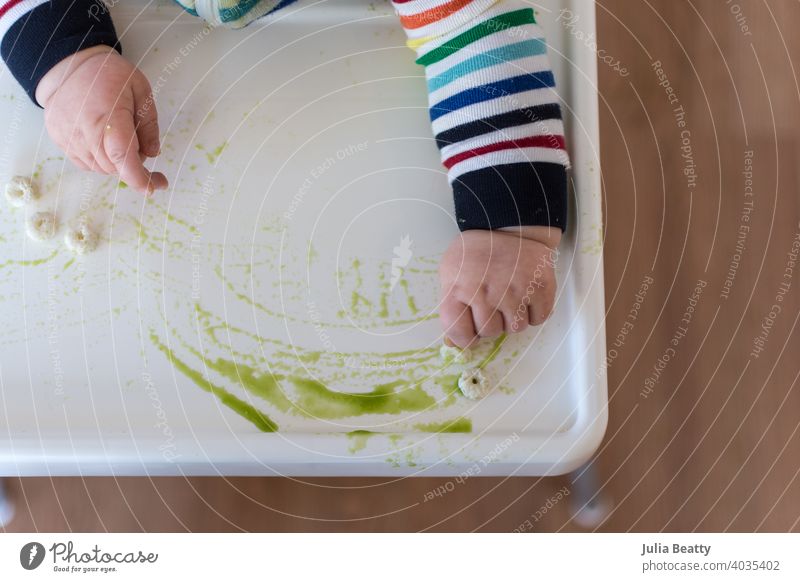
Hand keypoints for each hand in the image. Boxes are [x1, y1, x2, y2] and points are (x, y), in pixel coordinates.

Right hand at [36, 45, 167, 194]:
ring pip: (100, 168)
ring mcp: (68, 136)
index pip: (122, 156)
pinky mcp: (59, 140)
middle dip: (133, 169)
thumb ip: (149, 124)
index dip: (138, 177)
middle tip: (147, 159)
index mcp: (108, 115)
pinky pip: (85, 163)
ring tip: (123, 141)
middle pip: (113, 167)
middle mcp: (84, 130)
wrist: (68, 66)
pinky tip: (105, 142)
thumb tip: (152, 154)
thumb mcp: (141, 91)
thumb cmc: (110, 75)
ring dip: (116, 164)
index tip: (152, 188)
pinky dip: (100, 160)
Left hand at [439, 226, 560, 348]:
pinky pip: (538, 319)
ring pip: (515, 328)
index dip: (464, 338)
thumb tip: (453, 344)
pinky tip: (526, 296)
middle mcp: (486, 293)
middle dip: (491, 323)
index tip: (469, 333)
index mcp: (458, 288)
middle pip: (489, 332)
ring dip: (513, 318)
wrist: (508, 225)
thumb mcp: (451, 273)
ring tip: (509, 297)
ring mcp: (514, 291)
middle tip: (492, 304)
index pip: (458, 332)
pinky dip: (534, 313)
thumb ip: (451, 307)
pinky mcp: (540, 288)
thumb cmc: (476, 253)